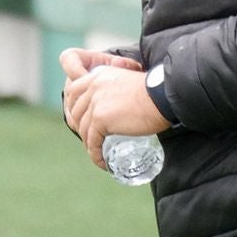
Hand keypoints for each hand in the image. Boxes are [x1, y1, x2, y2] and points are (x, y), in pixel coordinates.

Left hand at [59, 49, 168, 170]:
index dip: (75, 108)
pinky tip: (103, 161)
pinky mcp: (101, 119)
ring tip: (100, 152)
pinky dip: (95, 155)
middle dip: (79, 128)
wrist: (162, 96)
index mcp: (98, 75)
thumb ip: (116, 87)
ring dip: (89, 143)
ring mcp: (95, 103)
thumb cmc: (153, 90)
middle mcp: (93, 86)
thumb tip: (118, 102)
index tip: (81, 120)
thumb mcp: (128, 80)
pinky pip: (92, 142)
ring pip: (83, 128)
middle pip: (75, 111)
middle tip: (91, 139)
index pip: (74, 91)